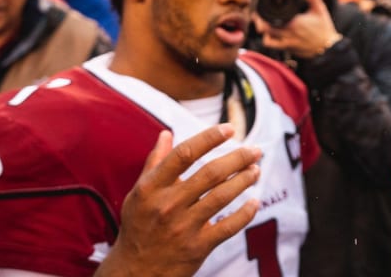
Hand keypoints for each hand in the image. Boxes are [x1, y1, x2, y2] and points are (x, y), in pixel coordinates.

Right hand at [98, 124, 262, 276]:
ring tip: (256, 170)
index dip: (209, 138)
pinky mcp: (197, 247)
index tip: (229, 129)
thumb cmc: (139, 226)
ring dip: (244, 180)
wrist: (134, 272)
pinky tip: (254, 202)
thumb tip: (166, 133)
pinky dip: (245, 213)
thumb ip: (154, 163)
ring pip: (222, 197)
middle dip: (238, 158)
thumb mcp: (139, 193)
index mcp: (152, 188)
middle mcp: (167, 205)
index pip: (184, 154)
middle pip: (210, 173)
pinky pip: (228, 226)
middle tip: (255, 150)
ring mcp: (183, 227)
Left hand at [253, 0, 341, 58]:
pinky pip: (272, 46)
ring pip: (266, 38)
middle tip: (258, 13)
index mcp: (294, 22)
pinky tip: (272, 33)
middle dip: (259, 20)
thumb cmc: (324, 28)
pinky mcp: (288, 49)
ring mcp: (287, 43)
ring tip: (264, 23)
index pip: (270, 17)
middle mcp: (288, 34)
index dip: (262, 11)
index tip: (261, 4)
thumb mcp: (320, 9)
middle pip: (264, 28)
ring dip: (263, 31)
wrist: (329, 48)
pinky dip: (269, 39)